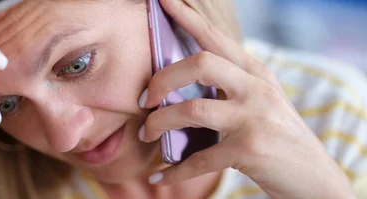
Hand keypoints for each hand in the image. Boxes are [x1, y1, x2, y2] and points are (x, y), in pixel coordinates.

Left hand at [138, 0, 355, 197]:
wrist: (316, 179)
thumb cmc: (278, 140)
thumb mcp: (261, 103)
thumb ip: (230, 88)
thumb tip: (178, 86)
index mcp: (256, 74)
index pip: (216, 38)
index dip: (187, 18)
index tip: (162, 1)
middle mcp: (256, 89)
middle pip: (199, 64)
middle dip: (161, 79)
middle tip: (143, 98)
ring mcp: (254, 118)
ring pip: (191, 109)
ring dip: (159, 123)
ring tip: (147, 134)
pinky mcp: (249, 150)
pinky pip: (198, 159)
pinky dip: (174, 170)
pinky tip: (159, 177)